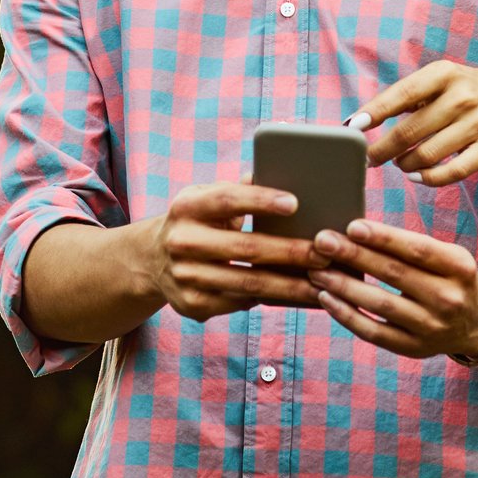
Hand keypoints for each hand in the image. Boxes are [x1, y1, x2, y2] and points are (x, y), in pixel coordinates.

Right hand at [143, 181, 327, 321]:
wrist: (152, 259)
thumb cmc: (198, 220)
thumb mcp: (207, 197)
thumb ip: (241, 189)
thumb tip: (285, 171)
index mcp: (187, 206)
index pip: (226, 200)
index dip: (260, 200)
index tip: (295, 203)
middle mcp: (182, 241)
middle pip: (245, 247)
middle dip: (291, 251)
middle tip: (326, 251)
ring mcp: (186, 276)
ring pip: (248, 282)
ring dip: (291, 284)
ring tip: (324, 281)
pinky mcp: (193, 305)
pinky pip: (242, 303)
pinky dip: (274, 300)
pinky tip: (300, 297)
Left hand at [307, 219, 477, 360]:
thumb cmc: (451, 278)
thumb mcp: (446, 256)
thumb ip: (410, 246)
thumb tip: (356, 231)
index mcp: (459, 267)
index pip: (417, 249)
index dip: (383, 237)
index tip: (351, 225)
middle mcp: (448, 298)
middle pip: (394, 274)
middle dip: (354, 256)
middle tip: (322, 242)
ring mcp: (432, 327)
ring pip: (380, 304)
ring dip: (343, 286)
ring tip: (316, 270)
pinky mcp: (415, 348)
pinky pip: (374, 332)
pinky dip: (347, 315)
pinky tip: (327, 298)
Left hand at [351, 61, 477, 186]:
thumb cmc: (472, 92)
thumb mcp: (446, 79)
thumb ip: (411, 95)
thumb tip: (366, 118)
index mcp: (445, 73)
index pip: (402, 93)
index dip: (375, 111)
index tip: (354, 126)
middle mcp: (462, 95)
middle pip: (409, 131)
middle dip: (383, 149)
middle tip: (370, 159)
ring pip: (428, 154)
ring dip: (405, 165)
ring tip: (399, 165)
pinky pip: (453, 171)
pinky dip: (429, 179)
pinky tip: (417, 177)